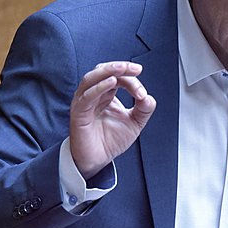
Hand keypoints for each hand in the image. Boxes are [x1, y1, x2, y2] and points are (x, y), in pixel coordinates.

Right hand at [69, 61, 155, 178]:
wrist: (97, 160)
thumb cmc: (110, 141)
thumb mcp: (134, 124)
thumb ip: (143, 110)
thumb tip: (149, 97)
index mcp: (106, 94)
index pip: (117, 78)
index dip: (131, 81)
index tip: (142, 94)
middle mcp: (94, 95)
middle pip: (103, 71)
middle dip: (120, 67)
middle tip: (135, 68)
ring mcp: (84, 102)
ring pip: (92, 78)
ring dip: (108, 71)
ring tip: (122, 69)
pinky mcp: (79, 112)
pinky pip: (87, 96)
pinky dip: (99, 87)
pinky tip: (111, 83)